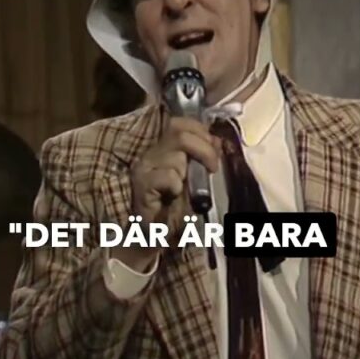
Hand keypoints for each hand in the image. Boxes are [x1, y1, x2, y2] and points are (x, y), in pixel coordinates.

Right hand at [114, 117, 221, 271]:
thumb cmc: (172, 208)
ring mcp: (144, 167)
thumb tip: (218, 141)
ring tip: (182, 189)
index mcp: (163, 148)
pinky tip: (171, 197)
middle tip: (212, 167)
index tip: (215, 151)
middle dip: (204, 149)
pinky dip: (176, 186)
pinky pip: (168, 176)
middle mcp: (151, 153)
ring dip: (187, 173)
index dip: (202, 132)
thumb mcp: (194, 180)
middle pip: (179, 132)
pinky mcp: (141, 184)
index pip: (181, 123)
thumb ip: (203, 158)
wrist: (151, 235)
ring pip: (175, 156)